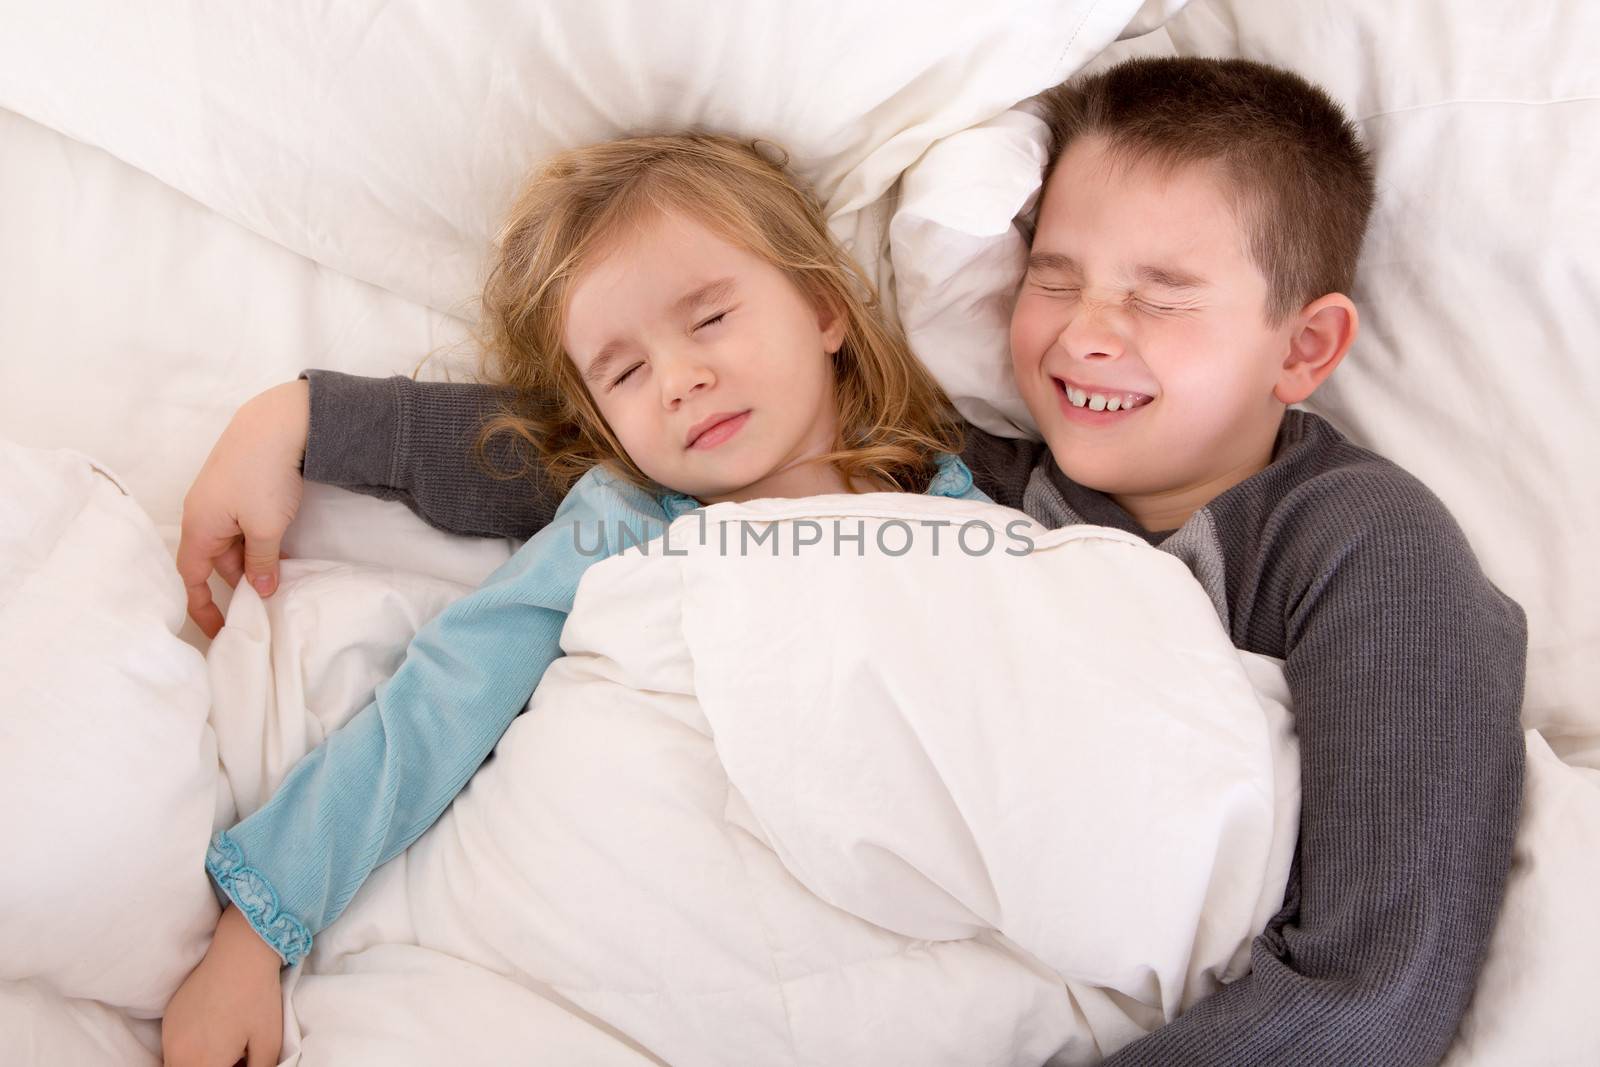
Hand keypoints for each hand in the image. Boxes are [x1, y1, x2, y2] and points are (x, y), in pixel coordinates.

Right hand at [161, 905, 285, 1066]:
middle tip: (236, 1058)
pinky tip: (214, 1031)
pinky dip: (191, 1048)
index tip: (240, 1062)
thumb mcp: (268, 1043)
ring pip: (177, 1063)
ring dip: (199, 1061)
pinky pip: (174, 1046)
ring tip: (227, 1046)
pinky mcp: (169, 1018)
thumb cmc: (257, 998)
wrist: (240, 954)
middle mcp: (177, 1053)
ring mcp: (169, 1035)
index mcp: (201, 1063)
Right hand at [177, 381, 309, 637]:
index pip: (193, 577)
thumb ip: (262, 562)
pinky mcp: (236, 485)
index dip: (203, 606)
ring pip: (231, 541)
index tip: (219, 630)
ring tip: (279, 575)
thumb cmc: (264, 476)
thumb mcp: (266, 528)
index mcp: (199, 527)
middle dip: (239, 581)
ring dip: (252, 559)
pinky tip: (280, 547)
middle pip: (215, 560)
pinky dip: (257, 540)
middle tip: (266, 600)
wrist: (276, 423)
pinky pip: (241, 524)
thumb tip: (261, 591)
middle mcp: (201, 513)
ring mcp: (219, 498)